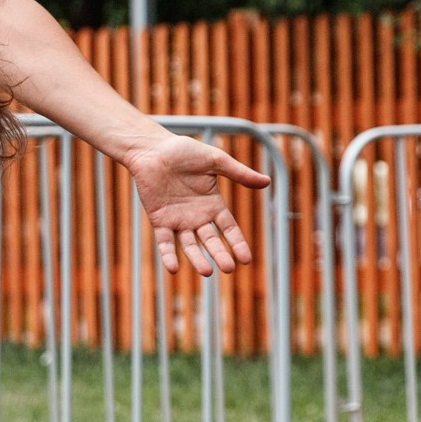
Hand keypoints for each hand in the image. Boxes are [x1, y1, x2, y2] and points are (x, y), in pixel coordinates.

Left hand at [122, 133, 271, 275]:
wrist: (153, 149)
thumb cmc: (184, 152)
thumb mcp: (216, 161)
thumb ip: (239, 174)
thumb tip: (267, 182)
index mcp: (213, 204)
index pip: (229, 229)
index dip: (237, 244)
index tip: (246, 260)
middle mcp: (197, 217)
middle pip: (211, 241)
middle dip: (220, 254)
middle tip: (228, 268)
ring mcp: (178, 220)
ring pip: (190, 245)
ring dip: (197, 258)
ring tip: (207, 272)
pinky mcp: (159, 220)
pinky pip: (165, 241)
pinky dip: (168, 255)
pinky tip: (173, 268)